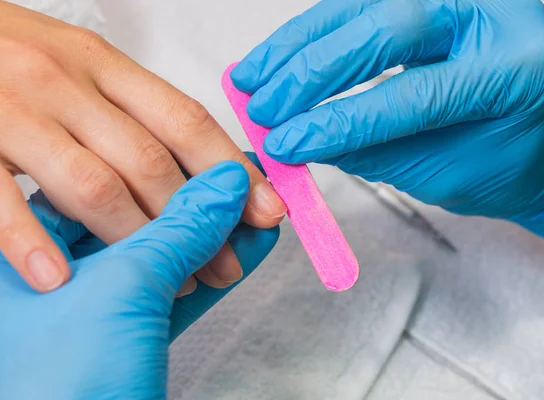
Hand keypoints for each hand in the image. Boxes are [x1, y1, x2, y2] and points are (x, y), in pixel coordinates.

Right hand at [0, 0, 285, 292]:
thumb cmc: (7, 50)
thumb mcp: (78, 61)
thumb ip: (132, 106)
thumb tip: (195, 156)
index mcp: (101, 66)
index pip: (183, 119)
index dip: (229, 170)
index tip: (266, 210)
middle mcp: (64, 86)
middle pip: (149, 161)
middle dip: (196, 222)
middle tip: (227, 265)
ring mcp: (11, 114)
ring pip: (90, 184)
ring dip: (136, 243)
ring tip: (168, 282)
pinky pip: (0, 200)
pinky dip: (32, 244)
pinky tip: (60, 280)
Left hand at [0, 161, 278, 399]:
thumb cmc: (70, 391)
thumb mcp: (124, 290)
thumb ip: (180, 226)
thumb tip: (229, 181)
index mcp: (7, 269)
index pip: (84, 190)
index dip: (150, 168)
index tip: (200, 155)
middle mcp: (41, 292)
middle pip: (130, 226)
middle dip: (193, 205)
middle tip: (239, 180)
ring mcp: (84, 324)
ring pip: (159, 265)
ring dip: (212, 239)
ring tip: (257, 211)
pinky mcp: (124, 350)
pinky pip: (173, 301)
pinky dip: (212, 275)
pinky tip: (248, 250)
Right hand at [231, 0, 543, 233]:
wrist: (531, 133)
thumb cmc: (503, 160)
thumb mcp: (447, 170)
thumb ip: (376, 153)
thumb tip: (301, 139)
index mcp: (515, 71)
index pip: (412, 93)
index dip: (340, 121)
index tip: (288, 144)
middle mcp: (490, 17)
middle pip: (384, 25)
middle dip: (312, 70)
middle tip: (265, 107)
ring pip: (361, 4)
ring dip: (298, 43)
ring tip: (251, 78)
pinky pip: (358, 6)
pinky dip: (312, 31)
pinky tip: (279, 55)